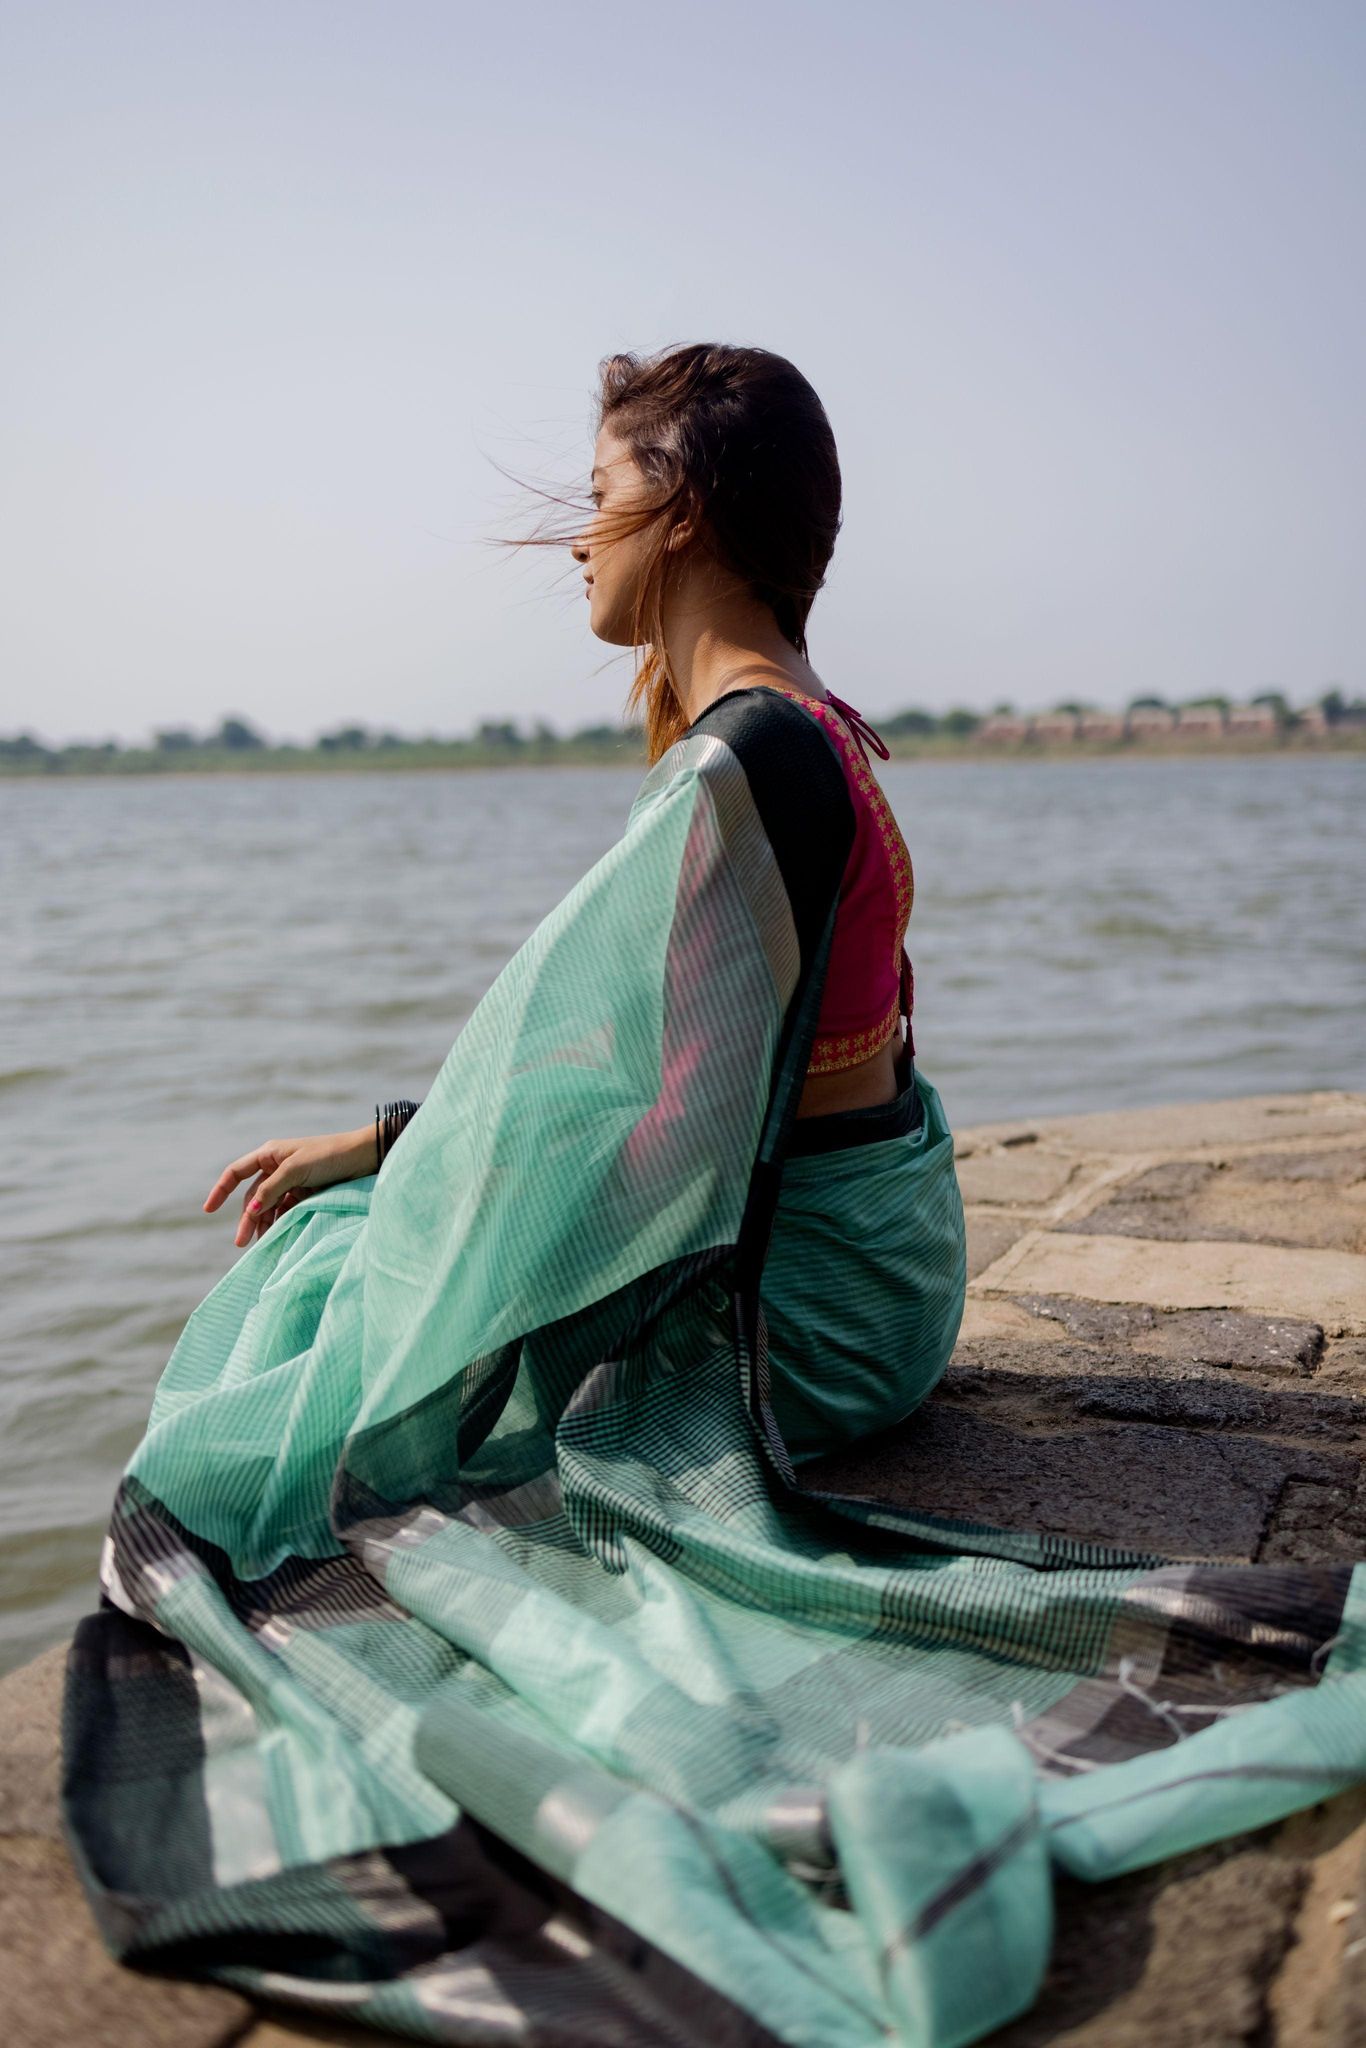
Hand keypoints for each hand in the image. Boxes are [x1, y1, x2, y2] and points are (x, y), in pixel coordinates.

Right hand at [202, 1125, 377, 1247]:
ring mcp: (292, 1182)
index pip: (236, 1172)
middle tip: (242, 1243)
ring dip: (264, 1224)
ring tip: (263, 1245)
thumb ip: (270, 1191)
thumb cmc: (329, 1156)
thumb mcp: (296, 1171)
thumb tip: (250, 1212)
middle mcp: (277, 1167)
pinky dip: (281, 1223)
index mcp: (270, 1154)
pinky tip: (279, 1237)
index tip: (207, 1210)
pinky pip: (286, 1211)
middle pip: (253, 1196)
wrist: (365, 1158)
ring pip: (269, 1206)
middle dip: (247, 1218)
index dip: (220, 1190)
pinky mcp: (306, 1194)